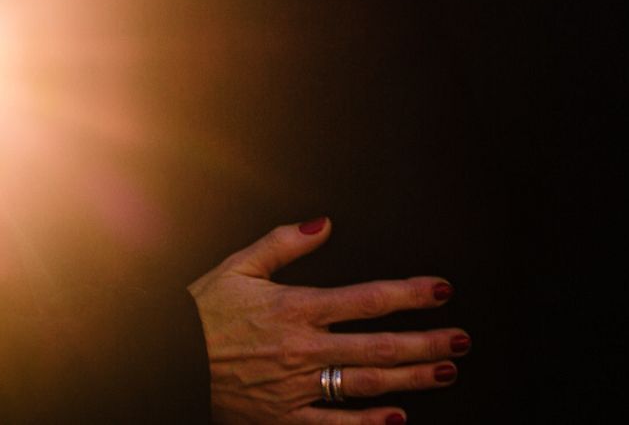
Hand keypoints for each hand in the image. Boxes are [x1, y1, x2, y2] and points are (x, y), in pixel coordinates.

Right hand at [187, 218, 465, 424]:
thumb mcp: (238, 266)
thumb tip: (323, 224)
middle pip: (379, 345)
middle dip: (426, 342)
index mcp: (296, 307)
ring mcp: (297, 387)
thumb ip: (283, 244)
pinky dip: (368, 424)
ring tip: (445, 372)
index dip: (409, 295)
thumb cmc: (200, 312)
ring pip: (366, 384)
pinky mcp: (284, 417)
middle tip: (462, 340)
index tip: (442, 291)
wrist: (166, 358)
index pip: (367, 300)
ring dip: (411, 379)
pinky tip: (397, 418)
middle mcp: (304, 349)